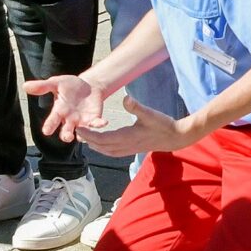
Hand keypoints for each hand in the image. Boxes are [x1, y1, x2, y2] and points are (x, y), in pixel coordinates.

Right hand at [29, 73, 106, 142]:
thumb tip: (25, 86)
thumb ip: (43, 86)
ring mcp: (81, 121)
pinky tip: (103, 122)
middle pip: (66, 131)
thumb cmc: (69, 85)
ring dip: (83, 134)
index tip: (46, 131)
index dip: (49, 126)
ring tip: (83, 131)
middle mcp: (69, 119)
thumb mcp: (56, 83)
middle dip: (66, 135)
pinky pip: (96, 125)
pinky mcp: (93, 119)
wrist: (88, 85)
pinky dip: (99, 124)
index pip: (52, 120)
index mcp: (59, 111)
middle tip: (67, 136)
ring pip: (80, 133)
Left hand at [76, 96, 199, 157]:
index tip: (79, 128)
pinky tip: (100, 145)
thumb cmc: (163, 125)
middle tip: (76, 132)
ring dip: (95, 146)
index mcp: (127, 137)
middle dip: (88, 140)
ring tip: (85, 139)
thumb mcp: (150, 113)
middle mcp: (125, 146)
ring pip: (106, 151)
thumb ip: (137, 107)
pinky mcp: (131, 149)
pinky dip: (103, 149)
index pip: (103, 139)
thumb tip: (125, 98)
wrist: (174, 138)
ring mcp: (128, 149)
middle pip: (101, 146)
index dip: (89, 135)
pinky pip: (113, 152)